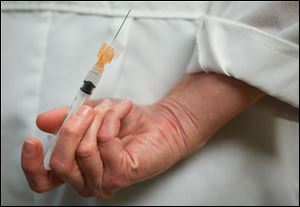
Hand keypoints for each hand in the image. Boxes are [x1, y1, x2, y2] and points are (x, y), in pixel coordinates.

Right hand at [21, 72, 263, 197]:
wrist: (161, 121)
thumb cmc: (128, 121)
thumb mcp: (92, 114)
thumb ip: (67, 118)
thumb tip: (43, 120)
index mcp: (77, 168)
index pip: (44, 179)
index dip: (32, 164)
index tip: (32, 139)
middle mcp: (89, 180)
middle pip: (61, 164)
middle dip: (71, 129)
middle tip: (85, 109)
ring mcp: (106, 180)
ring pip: (84, 150)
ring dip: (96, 119)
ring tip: (112, 107)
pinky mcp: (123, 174)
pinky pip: (105, 142)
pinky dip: (112, 118)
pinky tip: (124, 111)